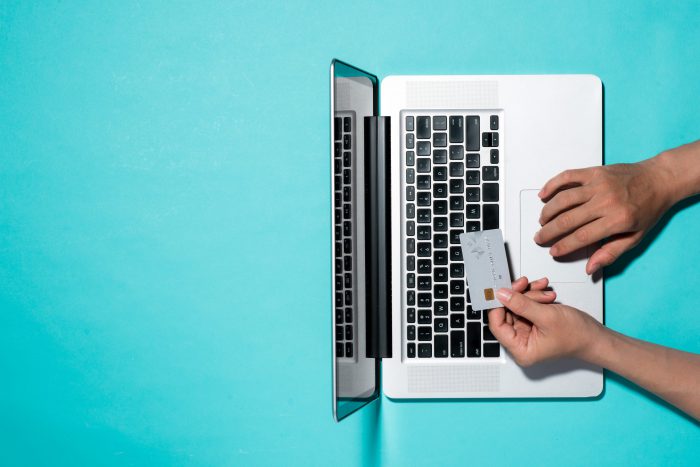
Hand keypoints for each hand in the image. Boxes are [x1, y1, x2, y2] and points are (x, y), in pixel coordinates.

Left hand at [487, 281, 603, 366]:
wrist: (595, 336)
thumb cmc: (577, 335)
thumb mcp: (546, 316)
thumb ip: (521, 304)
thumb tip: (501, 295)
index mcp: (521, 349)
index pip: (497, 325)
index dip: (497, 306)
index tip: (501, 290)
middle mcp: (521, 343)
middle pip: (507, 313)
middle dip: (518, 296)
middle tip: (524, 283)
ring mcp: (526, 332)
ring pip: (517, 306)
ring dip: (529, 294)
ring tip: (544, 291)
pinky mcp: (533, 324)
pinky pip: (526, 305)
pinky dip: (534, 296)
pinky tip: (544, 291)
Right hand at [535, 160, 674, 274]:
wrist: (659, 179)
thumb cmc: (648, 208)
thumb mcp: (635, 237)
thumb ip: (611, 253)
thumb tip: (591, 268)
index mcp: (618, 219)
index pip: (582, 236)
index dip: (564, 246)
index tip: (553, 251)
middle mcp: (606, 200)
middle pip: (568, 219)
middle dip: (549, 232)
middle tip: (540, 238)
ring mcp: (599, 184)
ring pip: (563, 199)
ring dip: (548, 212)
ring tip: (542, 221)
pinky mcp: (594, 171)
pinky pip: (567, 176)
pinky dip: (552, 185)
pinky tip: (543, 195)